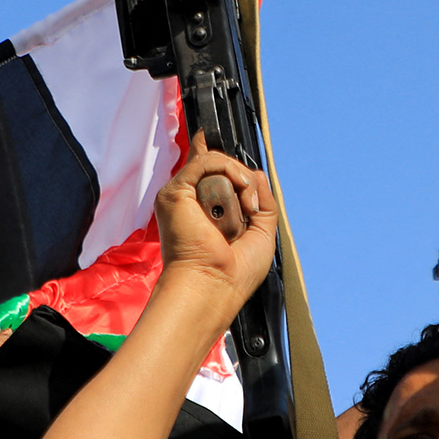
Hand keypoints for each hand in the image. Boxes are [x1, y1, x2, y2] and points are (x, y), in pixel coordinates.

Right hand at [155, 146, 277, 306]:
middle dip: (244, 181)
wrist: (213, 286)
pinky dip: (229, 170)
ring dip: (241, 182)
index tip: (231, 153)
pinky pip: (205, 160)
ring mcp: (181, 195)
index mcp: (205, 211)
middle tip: (251, 210)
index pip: (209, 170)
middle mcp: (190, 200)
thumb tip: (256, 172)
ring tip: (246, 211)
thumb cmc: (233, 271)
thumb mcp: (261, 232)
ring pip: (216, 161)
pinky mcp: (175, 192)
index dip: (222, 159)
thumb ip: (262, 200)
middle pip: (220, 165)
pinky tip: (240, 193)